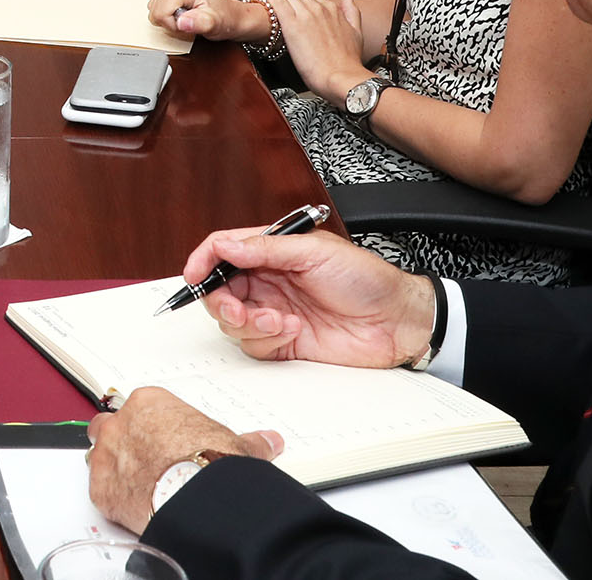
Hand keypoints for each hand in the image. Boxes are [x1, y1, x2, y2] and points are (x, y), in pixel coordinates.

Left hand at [85, 386, 282, 532]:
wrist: (199, 497)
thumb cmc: (213, 463)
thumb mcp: (237, 444)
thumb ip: (249, 440)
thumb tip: (270, 440)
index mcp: (149, 402)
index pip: (140, 408)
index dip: (150, 426)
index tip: (161, 440)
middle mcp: (122, 424)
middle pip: (109, 425)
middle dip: (122, 440)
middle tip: (144, 458)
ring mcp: (108, 455)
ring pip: (99, 455)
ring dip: (113, 466)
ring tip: (137, 482)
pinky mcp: (102, 488)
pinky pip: (100, 490)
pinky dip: (113, 497)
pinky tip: (131, 505)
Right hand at [148, 0, 263, 42]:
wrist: (230, 14)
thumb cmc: (223, 18)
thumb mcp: (214, 24)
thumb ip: (198, 23)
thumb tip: (182, 22)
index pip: (159, 12)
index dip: (173, 25)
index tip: (189, 23)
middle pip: (155, 10)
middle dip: (170, 21)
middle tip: (189, 19)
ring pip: (153, 8)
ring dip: (169, 17)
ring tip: (188, 15)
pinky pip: (156, 5)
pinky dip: (168, 13)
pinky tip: (182, 11)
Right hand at [183, 225, 435, 368]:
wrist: (397, 322)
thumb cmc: (366, 279)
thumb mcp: (315, 252)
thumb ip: (266, 248)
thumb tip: (225, 246)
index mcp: (272, 252)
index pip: (223, 251)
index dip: (203, 261)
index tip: (194, 275)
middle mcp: (268, 282)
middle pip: (219, 289)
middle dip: (220, 300)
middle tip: (235, 307)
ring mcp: (273, 312)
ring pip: (232, 320)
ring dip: (247, 321)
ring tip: (277, 319)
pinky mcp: (283, 341)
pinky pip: (253, 344)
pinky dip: (265, 338)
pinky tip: (290, 329)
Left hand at [267, 0, 369, 104]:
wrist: (341, 77)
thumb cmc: (347, 62)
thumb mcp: (357, 33)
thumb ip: (351, 12)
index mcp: (332, 9)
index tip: (292, 3)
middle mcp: (318, 8)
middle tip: (278, 3)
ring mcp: (305, 15)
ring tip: (269, 3)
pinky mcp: (291, 24)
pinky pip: (276, 1)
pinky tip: (266, 2)